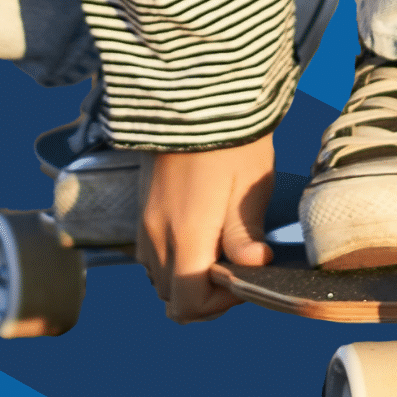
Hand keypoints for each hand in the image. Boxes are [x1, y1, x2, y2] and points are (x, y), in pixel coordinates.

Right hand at [136, 134, 274, 323]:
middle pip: (172, 297)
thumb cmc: (229, 136)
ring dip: (188, 275)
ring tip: (220, 245)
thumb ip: (245, 233)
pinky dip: (174, 256)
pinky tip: (200, 229)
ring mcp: (145, 221)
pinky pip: (152, 252)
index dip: (219, 305)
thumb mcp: (249, 184)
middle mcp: (157, 235)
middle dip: (204, 295)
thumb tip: (253, 267)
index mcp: (185, 236)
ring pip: (160, 277)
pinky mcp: (143, 206)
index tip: (245, 276)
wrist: (192, 91)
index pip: (188, 304)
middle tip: (235, 264)